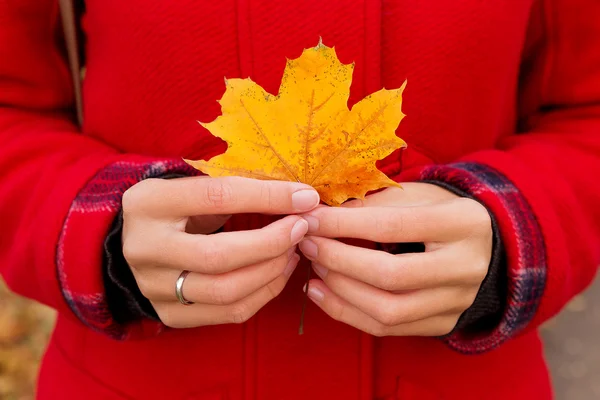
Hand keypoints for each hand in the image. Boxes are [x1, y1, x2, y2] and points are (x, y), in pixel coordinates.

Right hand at [122, 176, 319, 327]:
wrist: (133, 242)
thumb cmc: (176, 207)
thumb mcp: (192, 186)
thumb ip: (237, 191)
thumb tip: (300, 198)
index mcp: (150, 203)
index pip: (218, 197)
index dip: (268, 197)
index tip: (304, 197)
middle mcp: (145, 248)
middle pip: (220, 255)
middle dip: (272, 242)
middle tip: (301, 228)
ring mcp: (154, 287)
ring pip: (226, 291)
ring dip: (272, 270)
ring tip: (293, 250)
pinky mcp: (169, 314)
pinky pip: (229, 313)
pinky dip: (264, 293)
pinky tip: (279, 272)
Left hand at [298, 182, 491, 336]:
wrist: (482, 243)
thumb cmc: (438, 211)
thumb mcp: (413, 195)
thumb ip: (370, 205)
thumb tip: (319, 217)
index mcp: (462, 223)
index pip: (392, 226)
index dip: (344, 224)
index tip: (310, 220)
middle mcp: (466, 267)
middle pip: (390, 274)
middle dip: (338, 260)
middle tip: (307, 244)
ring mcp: (458, 301)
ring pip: (388, 311)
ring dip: (339, 291)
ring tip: (313, 269)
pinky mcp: (444, 323)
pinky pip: (388, 329)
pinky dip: (348, 313)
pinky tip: (322, 293)